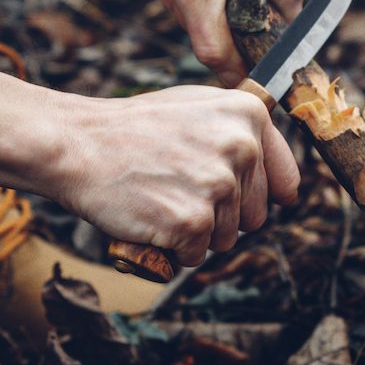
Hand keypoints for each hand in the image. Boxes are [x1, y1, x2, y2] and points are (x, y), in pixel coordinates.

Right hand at [51, 86, 299, 265]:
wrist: (77, 144)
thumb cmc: (131, 129)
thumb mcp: (195, 108)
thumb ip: (241, 135)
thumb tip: (288, 188)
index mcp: (249, 115)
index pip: (284, 181)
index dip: (254, 195)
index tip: (225, 192)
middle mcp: (242, 148)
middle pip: (255, 216)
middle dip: (219, 215)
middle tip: (175, 189)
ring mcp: (218, 186)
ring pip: (225, 239)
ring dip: (194, 233)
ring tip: (159, 198)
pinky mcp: (192, 221)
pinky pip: (194, 256)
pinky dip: (169, 248)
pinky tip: (147, 217)